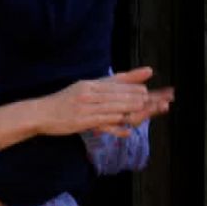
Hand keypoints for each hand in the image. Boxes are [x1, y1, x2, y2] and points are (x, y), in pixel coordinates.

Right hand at [41, 67, 172, 136]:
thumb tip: (132, 76)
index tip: (159, 91)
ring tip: (155, 110)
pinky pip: (103, 123)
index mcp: (91, 84)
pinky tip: (128, 129)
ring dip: (137, 110)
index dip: (141, 88)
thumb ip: (109, 82)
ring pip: (116, 108)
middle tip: (166, 99)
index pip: (121, 84)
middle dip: (146, 98)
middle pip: (123, 95)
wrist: (40, 113)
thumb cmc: (64, 101)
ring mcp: (86, 107)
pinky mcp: (81, 122)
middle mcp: (90, 93)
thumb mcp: (85, 87)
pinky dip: (116, 126)